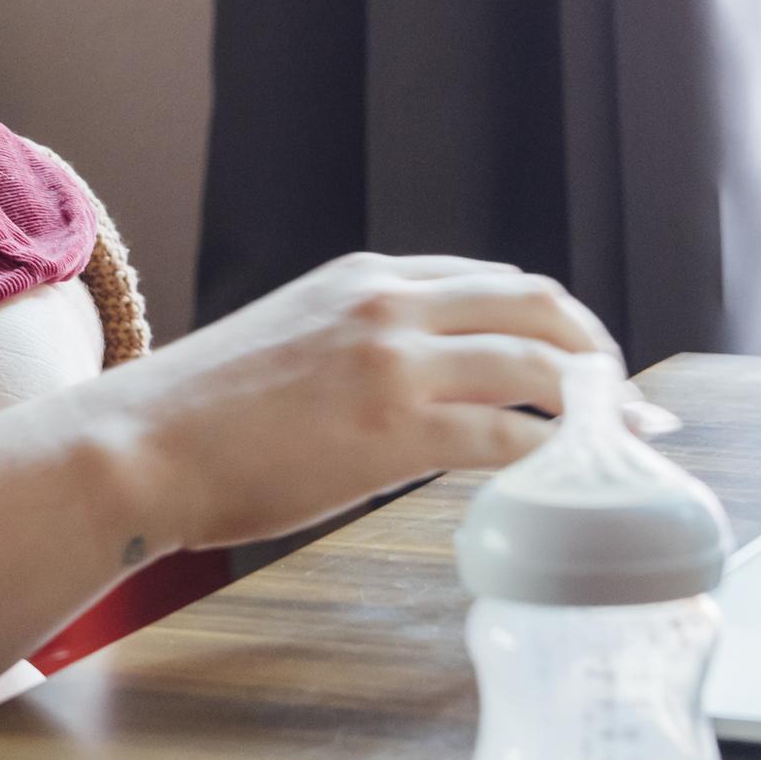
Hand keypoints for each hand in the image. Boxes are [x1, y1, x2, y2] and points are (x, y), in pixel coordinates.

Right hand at [76, 253, 616, 557]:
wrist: (135, 448)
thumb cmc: (201, 418)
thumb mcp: (293, 344)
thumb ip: (360, 347)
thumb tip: (420, 392)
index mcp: (366, 278)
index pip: (493, 280)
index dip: (553, 319)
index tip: (585, 357)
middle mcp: (389, 303)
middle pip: (537, 304)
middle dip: (596, 348)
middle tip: (625, 399)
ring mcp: (394, 363)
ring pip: (537, 366)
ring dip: (596, 406)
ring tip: (621, 444)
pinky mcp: (394, 430)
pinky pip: (509, 437)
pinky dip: (555, 457)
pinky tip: (572, 481)